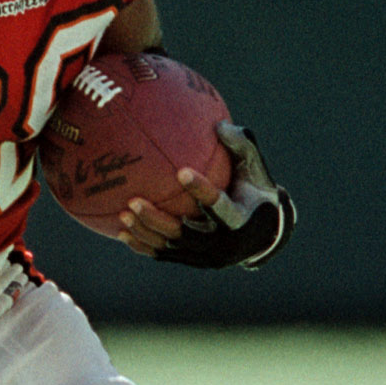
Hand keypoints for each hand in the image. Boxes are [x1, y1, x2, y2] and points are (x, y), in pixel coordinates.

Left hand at [114, 123, 295, 268]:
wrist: (264, 231)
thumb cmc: (255, 189)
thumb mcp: (255, 168)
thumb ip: (242, 145)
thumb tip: (219, 123)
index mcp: (241, 218)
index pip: (219, 206)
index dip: (201, 190)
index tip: (181, 171)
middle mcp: (224, 243)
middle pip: (186, 233)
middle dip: (157, 218)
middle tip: (133, 201)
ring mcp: (208, 256)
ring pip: (171, 246)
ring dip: (145, 231)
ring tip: (122, 213)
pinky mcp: (195, 261)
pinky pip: (165, 255)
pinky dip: (144, 245)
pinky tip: (121, 232)